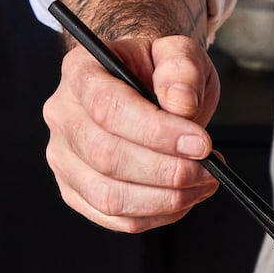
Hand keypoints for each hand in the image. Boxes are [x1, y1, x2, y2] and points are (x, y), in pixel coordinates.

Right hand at [43, 35, 221, 232]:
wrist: (144, 89)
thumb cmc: (158, 72)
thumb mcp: (178, 54)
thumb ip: (182, 67)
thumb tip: (180, 103)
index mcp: (80, 72)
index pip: (108, 108)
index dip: (158, 133)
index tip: (202, 145)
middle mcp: (63, 116)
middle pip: (107, 157)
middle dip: (168, 171)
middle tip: (210, 170)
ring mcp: (64, 158)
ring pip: (109, 196)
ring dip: (166, 199)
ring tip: (204, 183)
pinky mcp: (77, 191)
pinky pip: (115, 218)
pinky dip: (157, 216)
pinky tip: (183, 198)